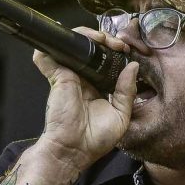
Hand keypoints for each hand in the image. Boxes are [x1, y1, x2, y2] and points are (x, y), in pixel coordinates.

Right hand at [32, 26, 139, 171]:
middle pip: (91, 47)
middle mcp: (83, 78)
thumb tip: (133, 67)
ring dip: (88, 34)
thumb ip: (127, 91)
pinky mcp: (57, 75)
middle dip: (105, 38)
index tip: (126, 50)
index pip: (105, 60)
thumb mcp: (121, 116)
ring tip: (103, 39)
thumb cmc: (95, 140)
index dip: (115, 51)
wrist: (74, 150)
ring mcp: (68, 75)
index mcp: (97, 87)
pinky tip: (84, 41)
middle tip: (118, 43)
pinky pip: (51, 52)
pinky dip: (60, 40)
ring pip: (74, 43)